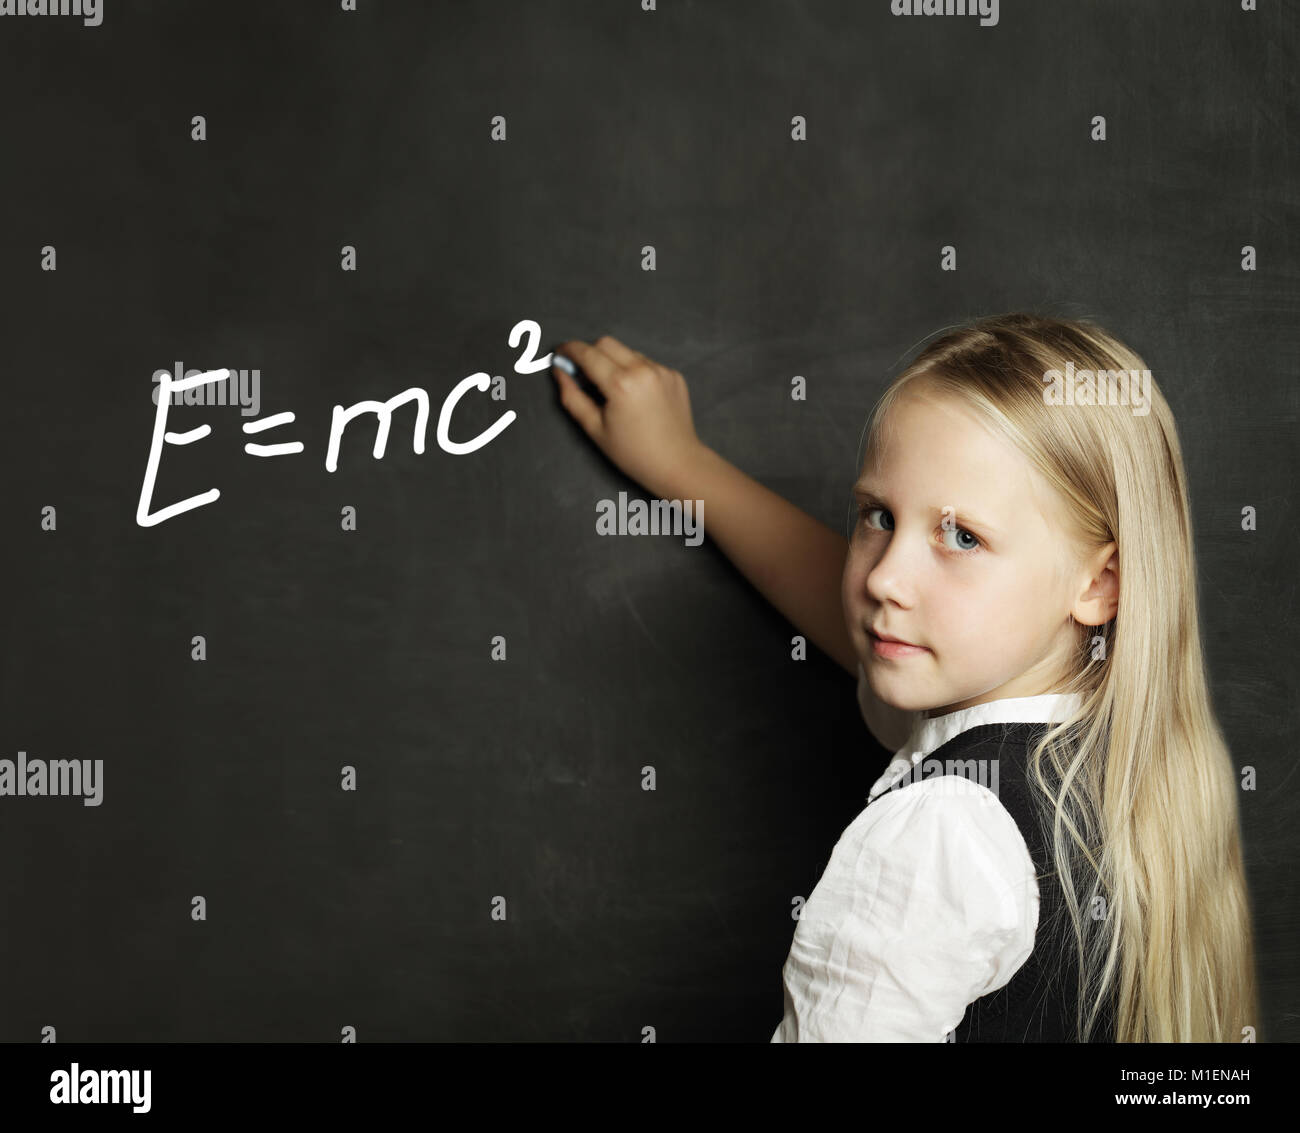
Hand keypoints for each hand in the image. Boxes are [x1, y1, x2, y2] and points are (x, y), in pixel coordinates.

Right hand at [550, 335, 704, 497]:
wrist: (677, 463)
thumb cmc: (635, 454)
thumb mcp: (594, 428)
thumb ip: (572, 397)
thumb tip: (560, 373)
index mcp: (621, 384)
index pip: (587, 353)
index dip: (569, 350)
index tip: (561, 354)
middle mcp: (643, 371)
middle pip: (606, 343)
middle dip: (590, 353)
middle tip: (583, 375)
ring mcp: (662, 371)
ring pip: (627, 352)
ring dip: (613, 362)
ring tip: (613, 392)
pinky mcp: (673, 375)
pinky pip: (646, 363)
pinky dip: (634, 372)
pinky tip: (635, 397)